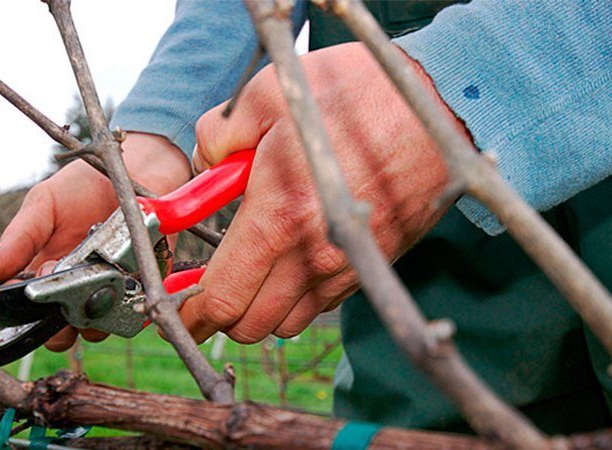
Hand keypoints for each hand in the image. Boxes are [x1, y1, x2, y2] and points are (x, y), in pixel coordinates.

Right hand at [0, 132, 190, 349]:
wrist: (132, 171)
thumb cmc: (82, 188)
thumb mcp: (43, 204)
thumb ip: (21, 237)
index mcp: (44, 276)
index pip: (29, 316)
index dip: (26, 312)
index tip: (29, 288)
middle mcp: (75, 291)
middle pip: (61, 333)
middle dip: (59, 322)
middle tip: (65, 282)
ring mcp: (109, 293)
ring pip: (97, 329)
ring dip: (94, 311)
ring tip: (99, 272)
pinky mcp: (143, 288)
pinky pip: (135, 314)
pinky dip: (129, 299)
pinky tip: (127, 270)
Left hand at [181, 42, 467, 343]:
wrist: (436, 106)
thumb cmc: (353, 95)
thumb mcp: (266, 96)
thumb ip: (217, 137)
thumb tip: (203, 164)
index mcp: (278, 218)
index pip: (223, 299)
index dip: (190, 312)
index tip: (175, 306)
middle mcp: (314, 256)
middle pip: (252, 325)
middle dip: (221, 314)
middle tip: (207, 287)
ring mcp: (348, 265)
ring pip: (289, 322)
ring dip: (261, 307)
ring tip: (252, 268)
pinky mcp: (372, 262)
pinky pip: (324, 303)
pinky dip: (298, 296)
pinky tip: (293, 257)